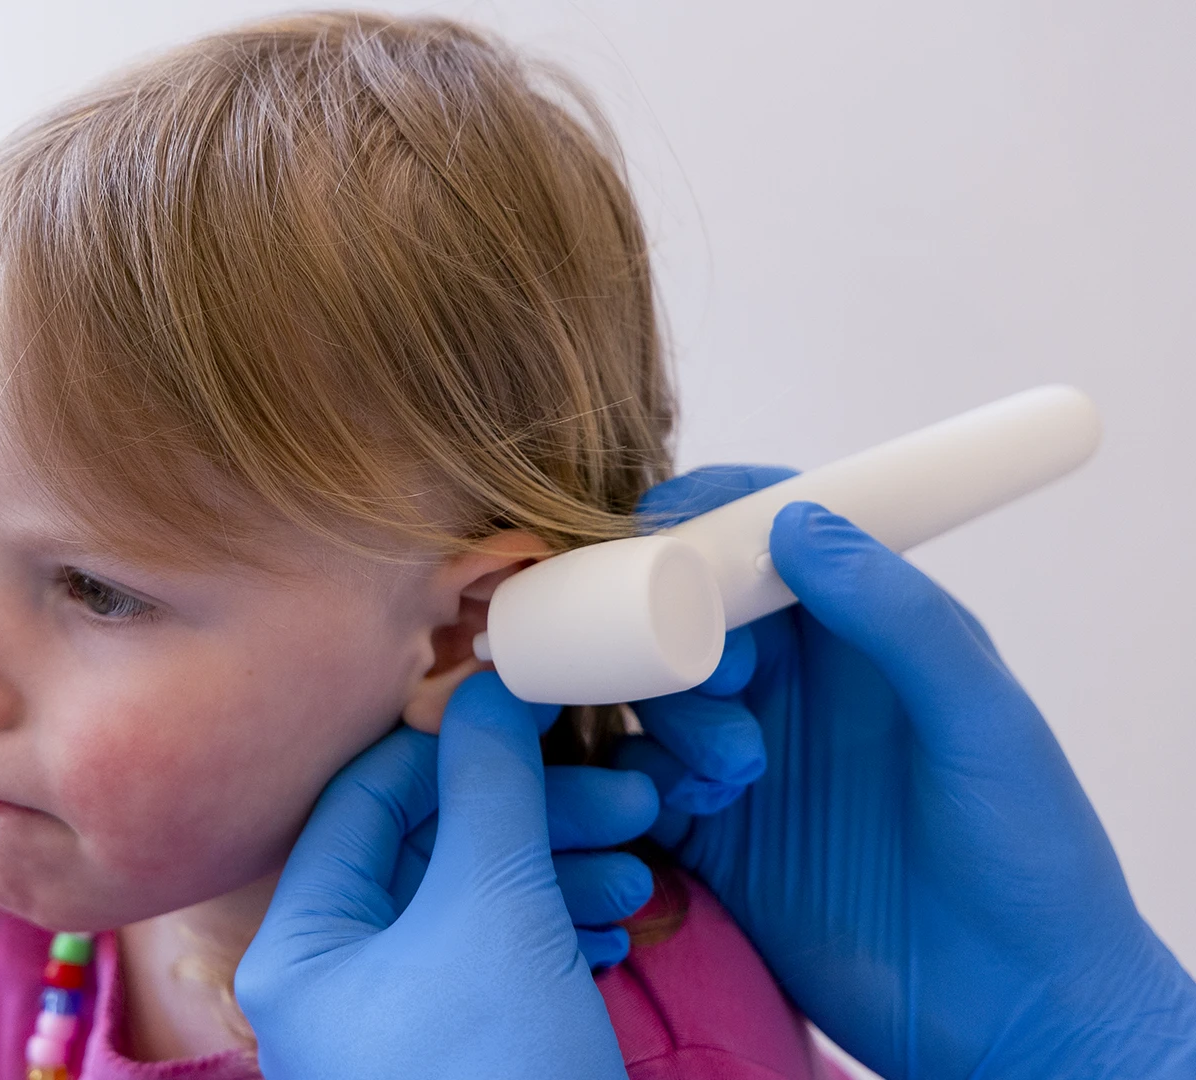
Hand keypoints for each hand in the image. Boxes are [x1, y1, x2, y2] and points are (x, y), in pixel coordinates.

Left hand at [236, 672, 645, 1079]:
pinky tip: (614, 930)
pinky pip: (501, 968)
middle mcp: (337, 985)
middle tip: (628, 798)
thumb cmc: (499, 1072)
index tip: (536, 717)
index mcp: (304, 947)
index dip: (453, 745)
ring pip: (478, 908)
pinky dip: (558, 936)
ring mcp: (400, 1028)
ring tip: (638, 867)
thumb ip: (490, 789)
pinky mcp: (463, 1058)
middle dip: (533, 817)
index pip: (365, 799)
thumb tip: (491, 687)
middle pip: (431, 851)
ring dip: (560, 873)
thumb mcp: (495, 911)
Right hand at [620, 465, 1195, 1078]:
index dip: (707, 518)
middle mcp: (795, 684)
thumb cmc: (1028, 853)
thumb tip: (797, 522)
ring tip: (734, 775)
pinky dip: (642, 783)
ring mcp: (745, 756)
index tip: (665, 532)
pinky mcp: (709, 834)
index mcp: (864, 631)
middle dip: (674, 630)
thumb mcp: (979, 716)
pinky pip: (634, 779)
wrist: (1013, 1010)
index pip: (766, 535)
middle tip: (724, 682)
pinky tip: (696, 815)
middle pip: (684, 609)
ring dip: (668, 718)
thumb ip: (897, 615)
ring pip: (649, 694)